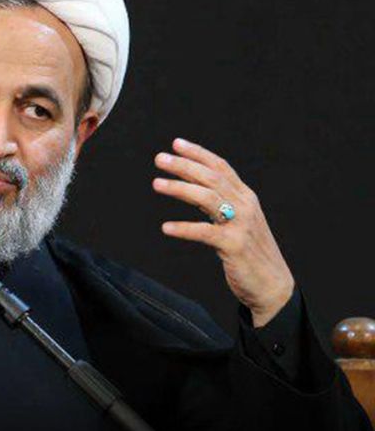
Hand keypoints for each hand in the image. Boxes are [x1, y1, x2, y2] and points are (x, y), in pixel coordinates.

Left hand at [152, 137, 294, 326]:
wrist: (273, 286)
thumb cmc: (251, 254)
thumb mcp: (237, 222)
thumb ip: (219, 205)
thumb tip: (193, 188)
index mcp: (246, 197)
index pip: (221, 167)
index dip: (199, 154)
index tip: (176, 144)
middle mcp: (245, 206)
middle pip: (211, 178)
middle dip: (184, 165)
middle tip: (159, 159)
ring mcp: (240, 225)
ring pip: (207, 198)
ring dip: (180, 188)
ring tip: (156, 184)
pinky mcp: (234, 246)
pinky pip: (204, 233)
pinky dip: (184, 228)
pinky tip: (165, 227)